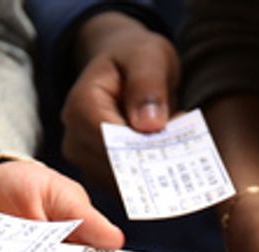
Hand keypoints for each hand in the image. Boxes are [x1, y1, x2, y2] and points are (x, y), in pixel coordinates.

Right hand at [61, 11, 178, 187]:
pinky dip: (151, 177)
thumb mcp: (148, 57)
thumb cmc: (136, 58)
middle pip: (115, 168)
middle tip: (183, 149)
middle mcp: (75, 138)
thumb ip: (148, 85)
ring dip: (153, 172)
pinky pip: (127, 187)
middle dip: (151, 162)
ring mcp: (85, 160)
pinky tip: (168, 158)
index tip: (173, 146)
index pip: (109, 143)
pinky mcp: (99, 174)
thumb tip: (149, 125)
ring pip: (122, 184)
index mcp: (81, 107)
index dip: (142, 150)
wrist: (125, 68)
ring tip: (176, 148)